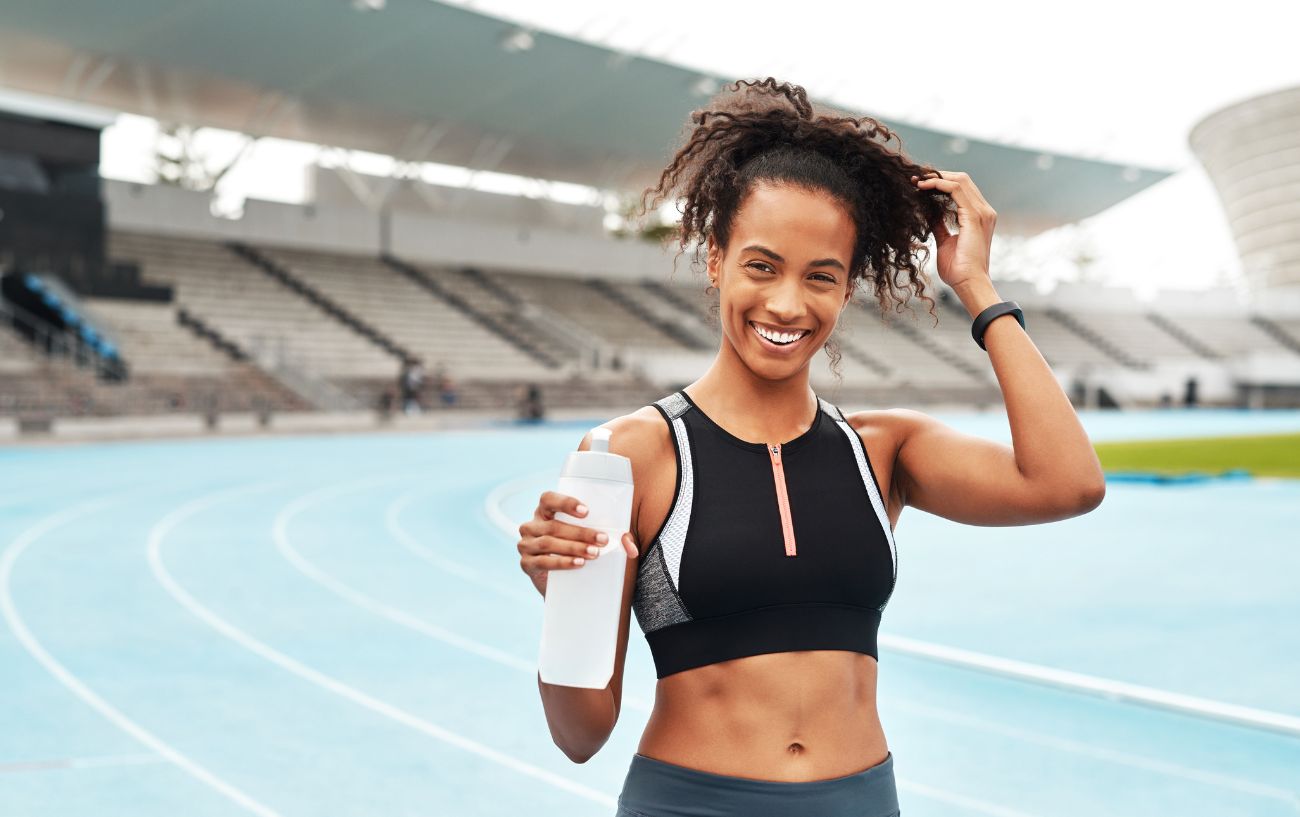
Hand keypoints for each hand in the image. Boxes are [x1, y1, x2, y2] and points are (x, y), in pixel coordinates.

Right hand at [517, 491, 638, 594]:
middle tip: (602, 540)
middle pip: (554, 525)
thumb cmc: (577, 549)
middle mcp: (531, 525)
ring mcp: (526, 545)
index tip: (587, 511)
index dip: (565, 502)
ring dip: (573, 547)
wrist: (561, 581)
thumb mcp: (591, 539)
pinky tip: (577, 563)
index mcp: (544, 511)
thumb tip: (631, 548)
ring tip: (594, 553)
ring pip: (549, 543)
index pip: (548, 499)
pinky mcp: (526, 564)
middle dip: (581, 532)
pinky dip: (562, 562)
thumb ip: (614, 538)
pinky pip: (543, 561)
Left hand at [912, 170, 996, 289]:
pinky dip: (939, 184)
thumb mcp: (945, 242)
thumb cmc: (958, 269)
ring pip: (959, 180)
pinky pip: (956, 189)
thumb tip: (928, 214)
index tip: (920, 184)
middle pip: (962, 180)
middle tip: (916, 178)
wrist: (968, 282)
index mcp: (979, 216)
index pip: (961, 189)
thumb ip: (939, 225)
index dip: (941, 182)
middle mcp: (984, 211)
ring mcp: (982, 212)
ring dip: (936, 177)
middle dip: (937, 176)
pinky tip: (924, 187)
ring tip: (917, 181)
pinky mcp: (975, 216)